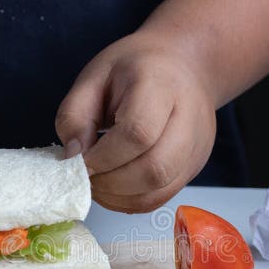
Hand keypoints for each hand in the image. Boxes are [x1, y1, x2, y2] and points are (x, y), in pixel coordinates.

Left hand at [56, 32, 215, 212]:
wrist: (185, 66)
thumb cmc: (137, 68)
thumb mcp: (94, 77)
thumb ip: (75, 115)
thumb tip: (72, 158)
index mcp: (161, 85)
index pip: (139, 133)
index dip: (104, 156)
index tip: (80, 160)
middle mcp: (189, 119)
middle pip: (155, 168)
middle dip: (110, 182)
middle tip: (86, 175)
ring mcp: (196, 147)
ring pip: (159, 189)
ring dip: (119, 197)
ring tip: (97, 182)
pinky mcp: (193, 168)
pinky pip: (161, 198)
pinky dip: (131, 202)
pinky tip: (113, 189)